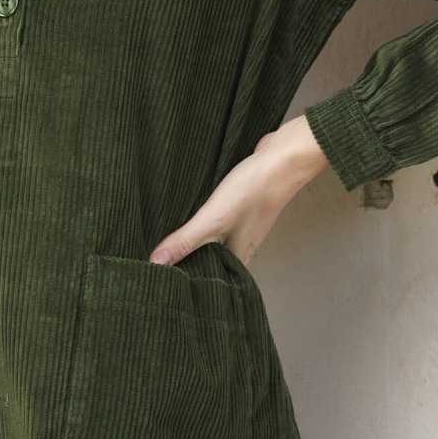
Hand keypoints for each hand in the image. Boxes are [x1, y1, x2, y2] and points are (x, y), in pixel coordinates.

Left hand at [149, 115, 329, 267]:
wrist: (282, 158)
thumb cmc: (254, 191)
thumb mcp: (212, 219)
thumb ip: (184, 242)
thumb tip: (155, 264)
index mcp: (237, 258)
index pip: (207, 280)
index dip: (185, 280)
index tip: (160, 279)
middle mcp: (240, 246)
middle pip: (207, 260)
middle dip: (185, 260)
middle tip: (156, 261)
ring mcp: (241, 227)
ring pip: (211, 240)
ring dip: (193, 239)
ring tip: (165, 240)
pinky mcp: (240, 208)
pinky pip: (216, 221)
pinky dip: (203, 220)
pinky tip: (189, 214)